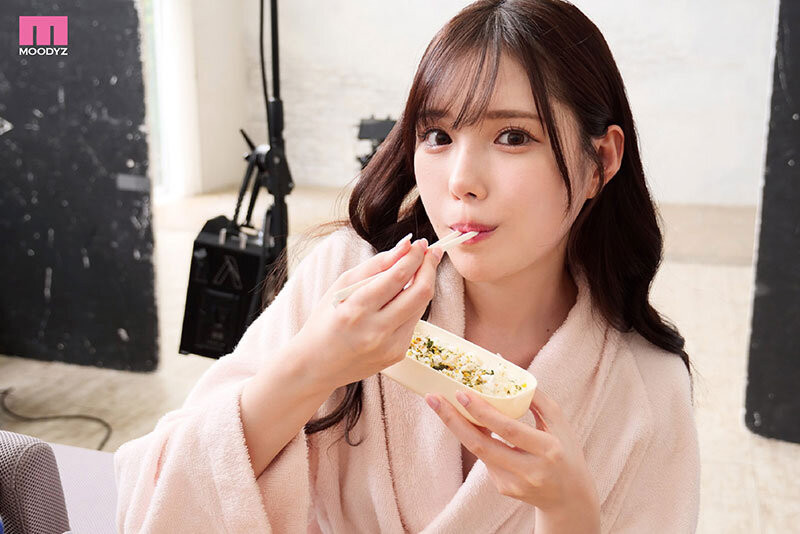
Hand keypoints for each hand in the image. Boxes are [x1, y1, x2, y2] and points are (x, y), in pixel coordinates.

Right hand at [294, 234, 442, 390]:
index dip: (414, 256)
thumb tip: (406, 244)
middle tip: (431, 252)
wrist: (316, 365)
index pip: (397, 277)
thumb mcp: (342, 286)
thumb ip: (376, 264)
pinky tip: (403, 298)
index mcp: (356, 310)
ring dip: (424, 284)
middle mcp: (375, 331)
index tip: (420, 243)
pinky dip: (412, 305)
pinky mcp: (397, 355)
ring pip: (421, 307)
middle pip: (419, 292)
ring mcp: (389, 346)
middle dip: (429, 267)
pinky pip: (413, 322)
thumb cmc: (326, 320)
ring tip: (420, 269)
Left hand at [425, 388, 599, 533]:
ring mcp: (514, 483)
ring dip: (456, 427)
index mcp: (548, 450)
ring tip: (439, 404)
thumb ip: (535, 397)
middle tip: (433, 398)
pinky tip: (467, 422)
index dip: (483, 413)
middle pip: (482, 446)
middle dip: (453, 421)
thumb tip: (506, 368)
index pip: (509, 430)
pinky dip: (475, 437)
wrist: (570, 498)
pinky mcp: (503, 488)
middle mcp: (529, 471)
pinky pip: (484, 458)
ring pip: (478, 452)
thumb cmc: (566, 451)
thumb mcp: (559, 423)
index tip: (461, 393)